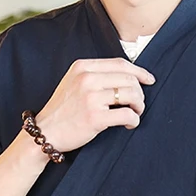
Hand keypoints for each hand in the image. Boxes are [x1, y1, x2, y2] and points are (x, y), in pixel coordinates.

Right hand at [35, 57, 155, 152]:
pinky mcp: (95, 117)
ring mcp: (91, 97)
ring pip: (132, 95)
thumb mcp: (73, 83)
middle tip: (138, 105)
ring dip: (139, 106)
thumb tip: (126, 77)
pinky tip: (129, 124)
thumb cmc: (63, 111)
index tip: (149, 80)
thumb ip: (94, 76)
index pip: (120, 64)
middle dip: (140, 93)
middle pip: (129, 79)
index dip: (139, 71)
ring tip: (135, 114)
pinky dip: (134, 120)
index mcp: (82, 67)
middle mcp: (87, 78)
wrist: (46, 132)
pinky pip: (127, 115)